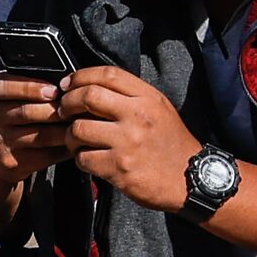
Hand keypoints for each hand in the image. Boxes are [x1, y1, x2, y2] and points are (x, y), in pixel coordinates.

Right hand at [0, 73, 75, 182]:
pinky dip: (66, 148)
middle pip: (28, 112)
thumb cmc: (7, 114)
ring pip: (41, 135)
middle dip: (58, 110)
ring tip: (83, 123)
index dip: (31, 87)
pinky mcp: (12, 163)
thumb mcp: (7, 94)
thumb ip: (28, 85)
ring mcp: (0, 142)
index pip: (4, 87)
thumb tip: (67, 82)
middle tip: (80, 108)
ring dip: (66, 130)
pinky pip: (46, 155)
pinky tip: (76, 142)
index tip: (54, 90)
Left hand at [59, 66, 201, 212]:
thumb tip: (91, 86)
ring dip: (71, 135)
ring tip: (78, 140)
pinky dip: (81, 159)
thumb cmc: (172, 146)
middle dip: (68, 103)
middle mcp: (138, 117)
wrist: (192, 182)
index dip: (81, 76)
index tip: (69, 84)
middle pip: (87, 96)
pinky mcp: (119, 167)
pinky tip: (91, 159)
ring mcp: (128, 142)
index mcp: (149, 99)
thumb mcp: (160, 110)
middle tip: (64, 110)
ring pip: (78, 129)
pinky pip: (83, 158)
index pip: (107, 74)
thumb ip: (131, 96)